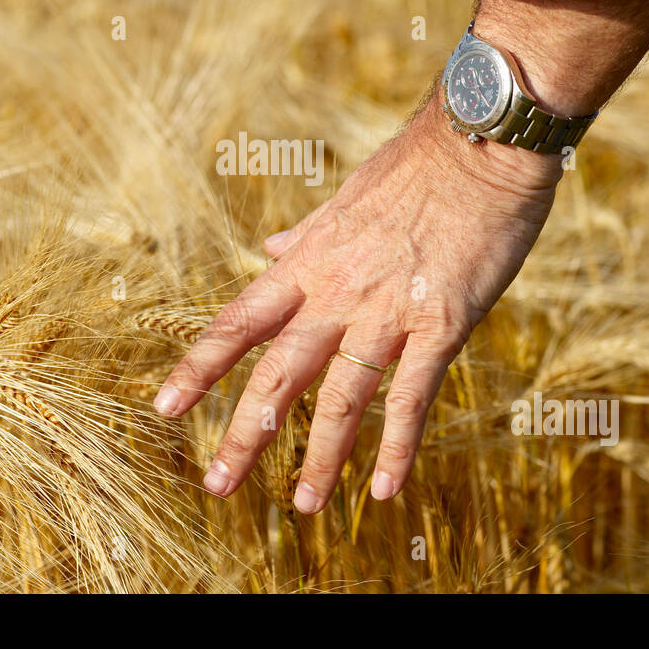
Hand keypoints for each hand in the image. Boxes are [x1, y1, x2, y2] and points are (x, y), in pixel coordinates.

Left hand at [152, 88, 564, 511]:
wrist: (483, 144)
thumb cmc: (418, 167)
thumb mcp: (346, 197)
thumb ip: (307, 234)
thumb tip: (271, 247)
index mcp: (308, 262)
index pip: (238, 323)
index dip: (199, 368)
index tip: (165, 406)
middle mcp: (337, 292)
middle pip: (278, 374)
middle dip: (245, 433)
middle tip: (217, 483)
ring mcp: (388, 312)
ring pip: (341, 399)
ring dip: (321, 458)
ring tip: (304, 505)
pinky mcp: (441, 324)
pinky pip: (412, 397)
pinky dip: (397, 447)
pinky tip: (385, 490)